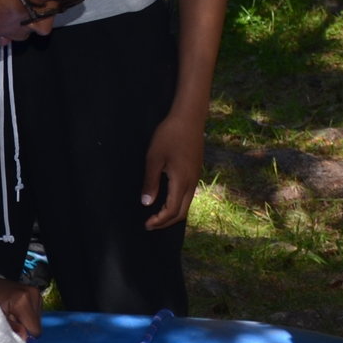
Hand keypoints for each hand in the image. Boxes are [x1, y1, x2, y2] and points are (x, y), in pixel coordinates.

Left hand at [0, 277, 41, 337]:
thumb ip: (11, 329)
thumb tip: (25, 338)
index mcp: (22, 301)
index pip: (35, 329)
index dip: (25, 334)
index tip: (13, 328)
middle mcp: (32, 294)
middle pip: (37, 323)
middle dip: (24, 325)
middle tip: (9, 318)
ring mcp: (34, 291)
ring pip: (37, 318)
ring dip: (25, 319)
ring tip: (11, 312)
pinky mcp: (35, 291)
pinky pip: (35, 311)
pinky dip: (26, 313)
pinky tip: (15, 308)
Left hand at [139, 105, 205, 229]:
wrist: (189, 118)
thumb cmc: (169, 136)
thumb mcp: (154, 158)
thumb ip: (150, 182)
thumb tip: (147, 203)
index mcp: (182, 181)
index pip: (172, 211)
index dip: (159, 221)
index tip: (146, 224)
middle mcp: (192, 183)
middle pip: (182, 212)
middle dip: (166, 222)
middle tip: (150, 224)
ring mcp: (195, 177)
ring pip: (187, 203)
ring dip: (172, 213)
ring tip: (157, 215)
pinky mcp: (195, 170)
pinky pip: (188, 194)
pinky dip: (177, 203)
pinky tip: (167, 198)